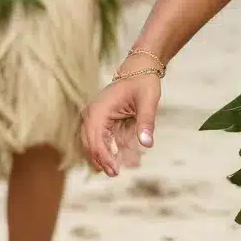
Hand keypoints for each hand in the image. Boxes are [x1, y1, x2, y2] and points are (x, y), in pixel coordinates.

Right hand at [80, 58, 161, 176]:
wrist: (141, 68)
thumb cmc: (143, 82)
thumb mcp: (148, 100)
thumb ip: (146, 122)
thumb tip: (147, 144)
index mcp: (98, 110)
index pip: (95, 141)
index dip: (104, 158)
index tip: (115, 171)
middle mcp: (93, 115)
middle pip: (91, 146)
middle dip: (103, 160)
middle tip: (116, 173)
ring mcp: (96, 118)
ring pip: (97, 144)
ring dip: (110, 156)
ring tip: (128, 164)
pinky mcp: (103, 120)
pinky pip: (106, 138)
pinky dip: (115, 148)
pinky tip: (129, 157)